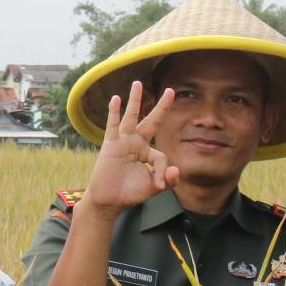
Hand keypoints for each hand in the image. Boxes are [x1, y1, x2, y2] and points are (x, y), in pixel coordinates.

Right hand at [83, 80, 179, 212]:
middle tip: (170, 91)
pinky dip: (113, 113)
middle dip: (161, 107)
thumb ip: (166, 180)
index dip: (162, 170)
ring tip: (138, 84)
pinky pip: (113, 126)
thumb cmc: (129, 194)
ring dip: (135, 100)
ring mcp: (123, 142)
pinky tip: (116, 100)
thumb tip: (176, 171)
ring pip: (131, 117)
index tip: (158, 185)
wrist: (109, 202)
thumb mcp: (152, 188)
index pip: (161, 155)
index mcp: (147, 153)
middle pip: (152, 121)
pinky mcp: (110, 145)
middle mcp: (136, 143)